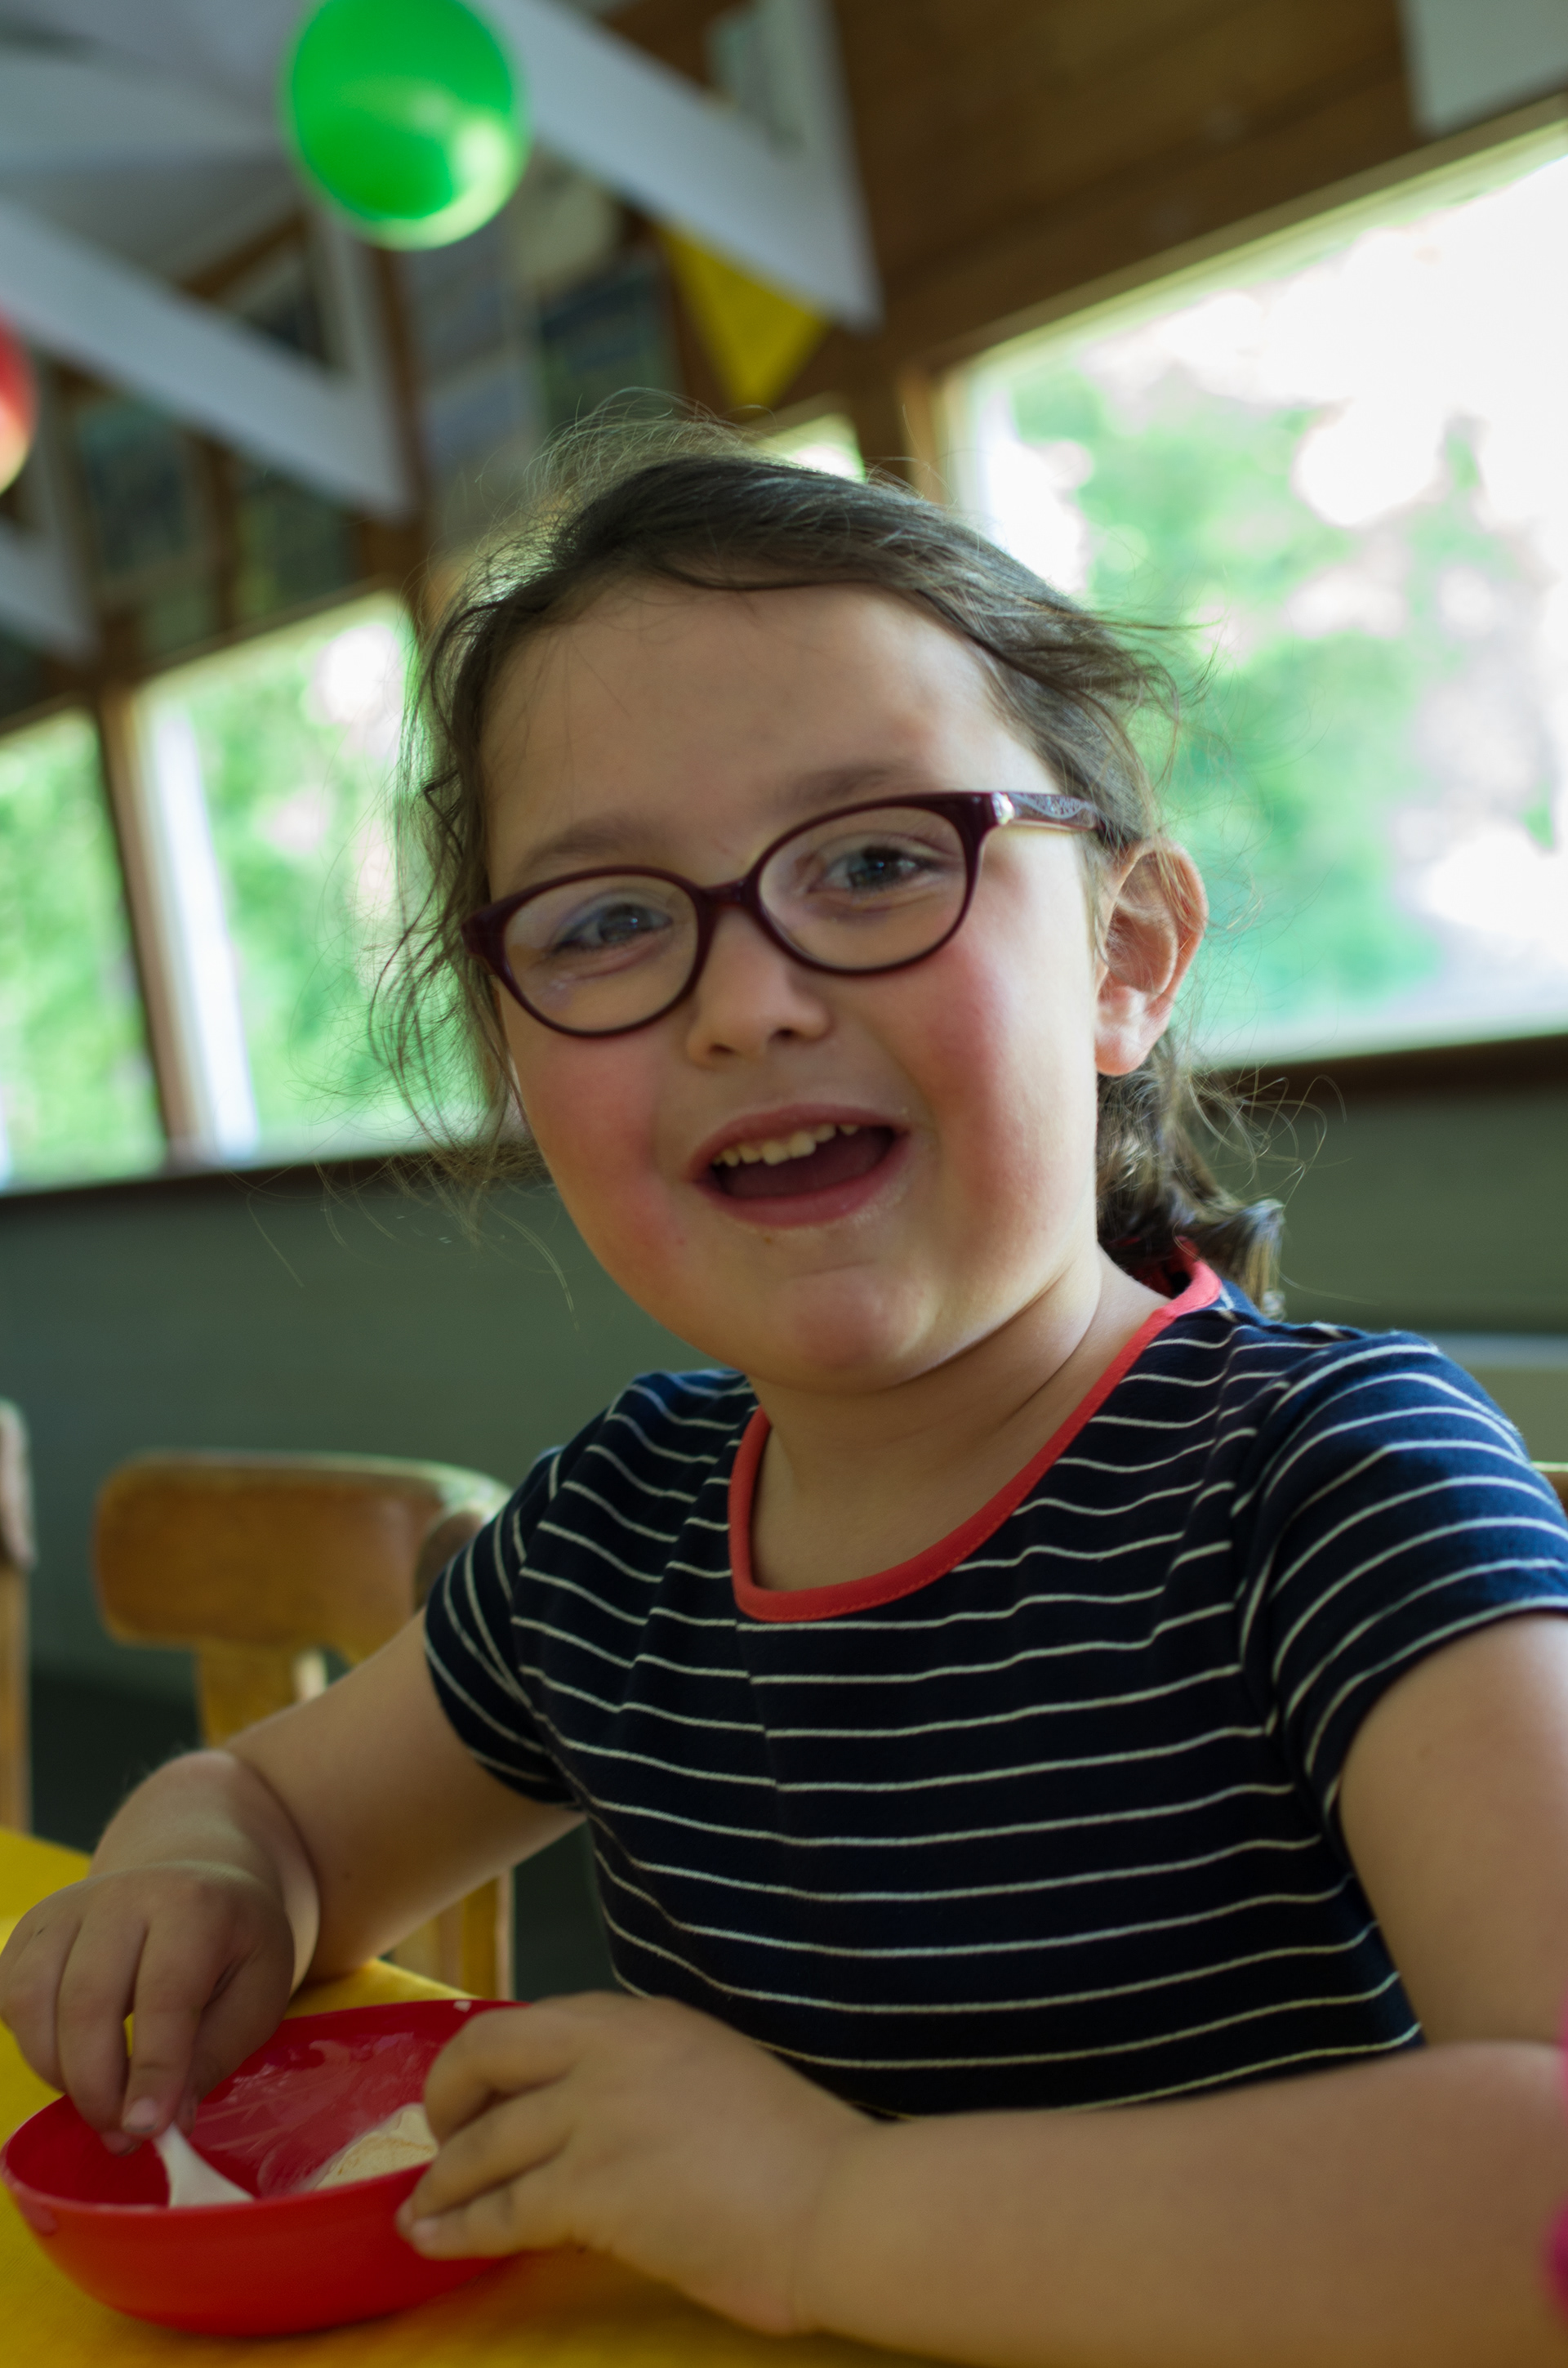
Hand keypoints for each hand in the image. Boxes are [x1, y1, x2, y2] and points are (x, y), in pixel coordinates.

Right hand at [0, 1863, 295, 2148]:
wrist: (198, 1878)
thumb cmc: (234, 1945)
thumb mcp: (259, 1994)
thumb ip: (214, 2057)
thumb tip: (164, 2123)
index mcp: (195, 1904)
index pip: (165, 1994)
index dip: (154, 2070)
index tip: (149, 2131)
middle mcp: (125, 1893)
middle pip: (87, 2001)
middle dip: (98, 2087)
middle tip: (124, 2135)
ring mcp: (70, 1904)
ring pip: (32, 2000)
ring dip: (58, 2072)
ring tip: (102, 2100)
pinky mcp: (34, 1926)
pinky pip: (9, 1995)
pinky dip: (32, 2044)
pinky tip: (74, 2058)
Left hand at [396, 1991, 868, 2332]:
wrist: (839, 2204)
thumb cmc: (799, 2153)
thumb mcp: (716, 2074)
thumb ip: (651, 2078)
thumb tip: (596, 2118)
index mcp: (648, 2019)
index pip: (541, 2023)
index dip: (491, 2062)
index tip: (475, 2096)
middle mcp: (611, 2049)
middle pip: (486, 2053)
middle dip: (444, 2095)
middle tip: (434, 2139)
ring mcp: (597, 2115)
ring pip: (483, 2143)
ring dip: (440, 2182)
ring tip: (417, 2213)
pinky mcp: (592, 2187)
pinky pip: (501, 2208)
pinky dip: (458, 2228)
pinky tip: (435, 2244)